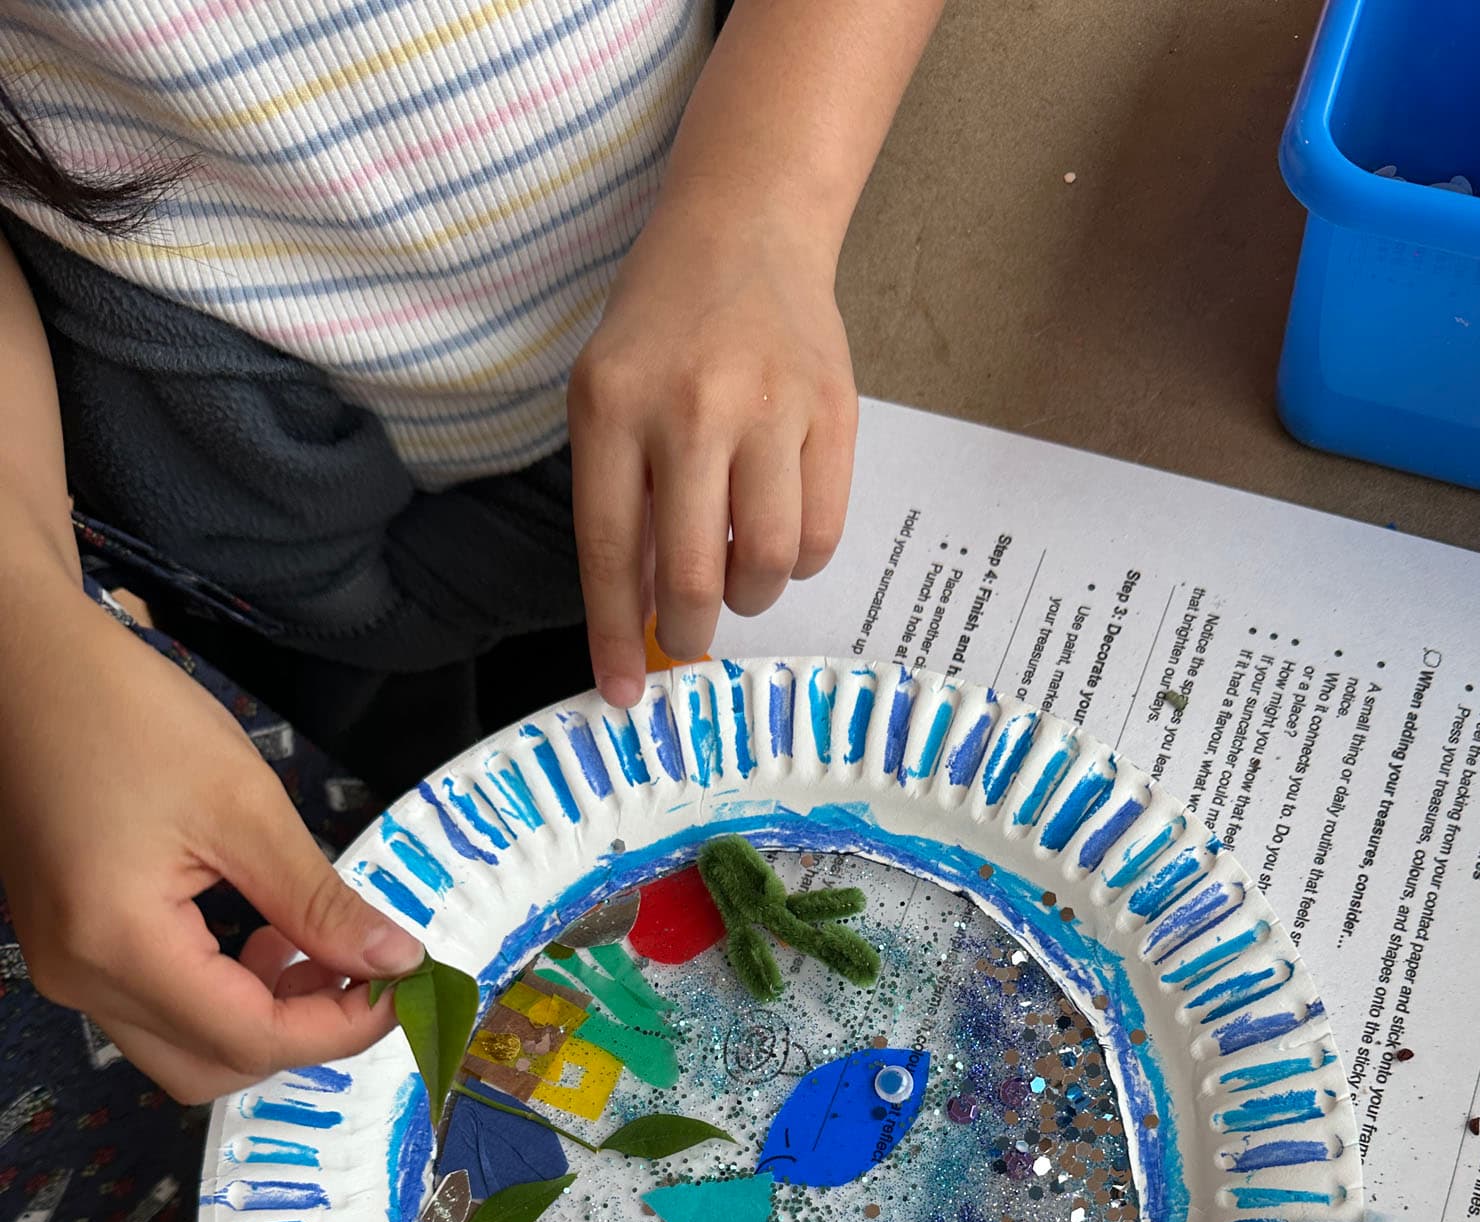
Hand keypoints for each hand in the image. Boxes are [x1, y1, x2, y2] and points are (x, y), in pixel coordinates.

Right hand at [0, 580, 422, 1101]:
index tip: (401, 988)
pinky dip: (219, 996)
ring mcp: (66, 967)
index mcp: (117, 944)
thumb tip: (395, 963)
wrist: (22, 664)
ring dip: (261, 1019)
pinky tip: (261, 938)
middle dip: (301, 1033)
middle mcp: (80, 977)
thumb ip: (319, 903)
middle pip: (214, 1065)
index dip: (339, 1028)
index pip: (250, 1037)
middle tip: (363, 972)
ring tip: (310, 947)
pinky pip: (154, 1009)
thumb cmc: (122, 713)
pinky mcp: (69, 948)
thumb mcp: (244, 806)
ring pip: (184, 1049)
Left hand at [568, 183, 857, 707]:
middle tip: (690, 635)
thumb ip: (620, 503)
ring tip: (738, 570)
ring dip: (751, 594)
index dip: (615, 636)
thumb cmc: (664, 329)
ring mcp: (770, 407)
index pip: (612, 551)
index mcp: (614, 406)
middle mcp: (692, 406)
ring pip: (769, 561)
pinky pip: (821, 532)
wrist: (746, 229)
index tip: (622, 695)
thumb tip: (642, 616)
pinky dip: (799, 559)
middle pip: (698, 572)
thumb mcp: (608, 399)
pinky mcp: (833, 412)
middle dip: (692, 630)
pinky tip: (777, 532)